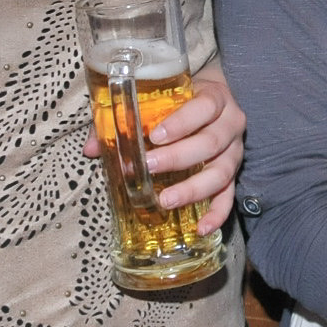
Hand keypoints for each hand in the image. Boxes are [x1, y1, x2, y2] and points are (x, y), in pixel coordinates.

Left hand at [80, 72, 243, 233]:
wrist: (216, 101)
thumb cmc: (184, 99)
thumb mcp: (163, 97)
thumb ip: (126, 118)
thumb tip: (91, 148)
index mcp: (215, 98)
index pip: (204, 107)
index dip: (181, 122)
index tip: (155, 135)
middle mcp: (230, 124)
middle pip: (210, 143)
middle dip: (177, 157)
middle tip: (149, 167)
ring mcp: (235, 151)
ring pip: (221, 172)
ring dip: (192, 189)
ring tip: (165, 200)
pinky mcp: (234, 174)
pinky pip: (229, 196)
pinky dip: (218, 214)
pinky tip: (202, 228)